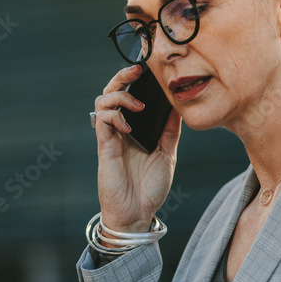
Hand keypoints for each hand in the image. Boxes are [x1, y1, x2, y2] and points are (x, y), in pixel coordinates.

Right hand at [92, 64, 181, 231]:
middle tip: (137, 70)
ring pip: (102, 101)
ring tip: (137, 105)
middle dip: (122, 76)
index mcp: (135, 127)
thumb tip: (178, 104)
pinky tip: (129, 125)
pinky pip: (102, 121)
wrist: (138, 212)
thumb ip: (170, 129)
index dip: (136, 80)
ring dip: (119, 95)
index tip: (150, 69)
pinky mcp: (104, 146)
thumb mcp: (167, 153)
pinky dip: (114, 116)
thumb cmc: (150, 186)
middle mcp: (120, 128)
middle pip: (112, 91)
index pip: (131, 95)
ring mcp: (111, 136)